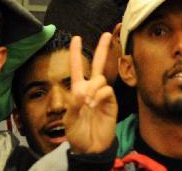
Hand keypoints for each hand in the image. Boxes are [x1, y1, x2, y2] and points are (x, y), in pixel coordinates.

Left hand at [65, 33, 117, 154]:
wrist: (91, 148)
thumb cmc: (77, 134)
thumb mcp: (69, 120)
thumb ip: (74, 105)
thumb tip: (82, 91)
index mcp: (78, 90)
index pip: (77, 68)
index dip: (77, 53)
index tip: (76, 38)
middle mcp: (91, 89)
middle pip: (97, 64)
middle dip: (102, 49)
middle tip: (107, 34)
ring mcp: (102, 95)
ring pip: (100, 79)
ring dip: (93, 88)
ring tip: (88, 103)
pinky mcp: (111, 102)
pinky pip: (107, 90)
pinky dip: (99, 95)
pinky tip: (94, 104)